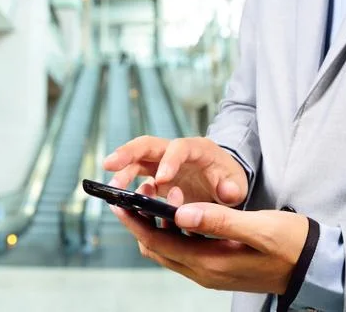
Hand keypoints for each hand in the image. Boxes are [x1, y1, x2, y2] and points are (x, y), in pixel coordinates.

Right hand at [103, 136, 248, 205]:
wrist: (222, 182)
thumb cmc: (228, 180)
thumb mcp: (237, 185)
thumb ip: (233, 188)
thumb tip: (226, 193)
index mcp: (198, 149)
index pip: (179, 148)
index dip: (169, 161)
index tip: (160, 180)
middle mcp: (175, 152)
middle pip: (148, 145)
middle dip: (128, 152)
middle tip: (109, 164)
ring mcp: (162, 163)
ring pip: (138, 160)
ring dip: (122, 171)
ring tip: (113, 188)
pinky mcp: (155, 176)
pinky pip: (138, 178)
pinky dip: (130, 187)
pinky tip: (125, 201)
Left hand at [110, 183, 308, 293]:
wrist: (311, 266)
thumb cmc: (290, 246)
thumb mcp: (258, 229)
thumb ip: (219, 221)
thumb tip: (182, 211)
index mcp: (209, 262)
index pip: (159, 243)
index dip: (136, 223)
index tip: (119, 203)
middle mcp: (202, 271)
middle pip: (157, 248)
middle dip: (139, 224)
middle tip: (129, 199)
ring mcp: (207, 271)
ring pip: (167, 250)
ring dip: (154, 227)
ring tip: (150, 201)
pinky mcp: (214, 266)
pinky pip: (181, 250)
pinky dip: (171, 233)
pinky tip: (175, 214)